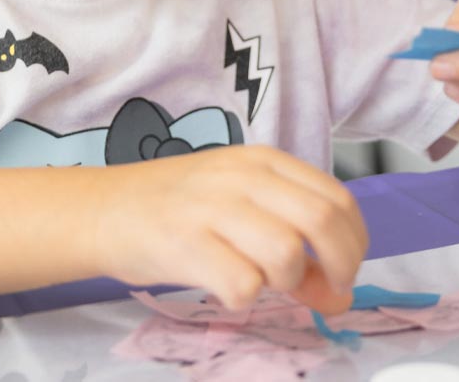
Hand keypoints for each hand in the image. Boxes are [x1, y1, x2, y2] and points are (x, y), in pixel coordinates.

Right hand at [95, 145, 366, 314]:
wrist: (103, 209)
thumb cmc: (177, 210)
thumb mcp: (241, 207)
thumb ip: (292, 239)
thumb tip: (339, 296)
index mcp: (262, 161)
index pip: (337, 199)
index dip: (355, 243)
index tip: (344, 270)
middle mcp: (240, 177)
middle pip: (321, 222)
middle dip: (339, 267)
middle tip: (326, 290)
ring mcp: (211, 208)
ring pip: (287, 253)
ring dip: (287, 282)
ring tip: (264, 281)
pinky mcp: (184, 244)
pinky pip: (242, 285)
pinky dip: (244, 298)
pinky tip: (226, 287)